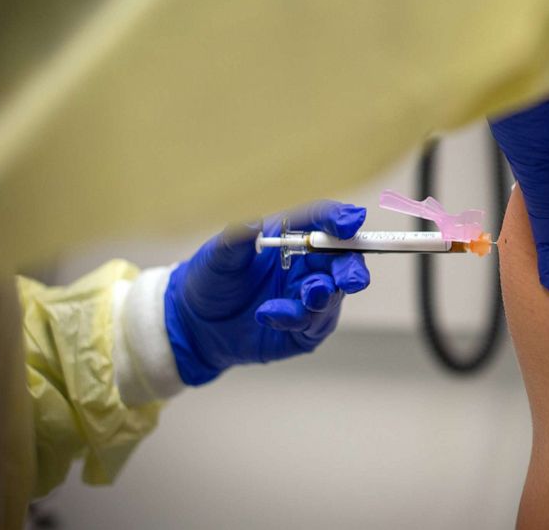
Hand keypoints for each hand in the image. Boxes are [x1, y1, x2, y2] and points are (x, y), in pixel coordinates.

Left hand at [164, 201, 370, 385]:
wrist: (196, 324)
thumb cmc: (211, 280)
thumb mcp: (217, 257)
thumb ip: (236, 240)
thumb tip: (252, 222)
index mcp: (293, 236)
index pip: (323, 221)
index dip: (340, 219)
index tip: (351, 221)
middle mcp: (308, 265)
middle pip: (344, 260)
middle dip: (351, 267)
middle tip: (350, 278)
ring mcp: (309, 297)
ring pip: (334, 294)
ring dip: (324, 295)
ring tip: (308, 295)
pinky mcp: (305, 329)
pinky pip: (313, 324)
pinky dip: (295, 318)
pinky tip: (268, 314)